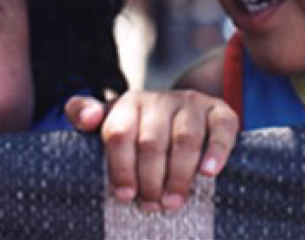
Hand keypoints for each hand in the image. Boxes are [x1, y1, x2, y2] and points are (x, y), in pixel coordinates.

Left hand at [66, 90, 238, 211]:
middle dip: (150, 179)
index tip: (125, 196)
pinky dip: (216, 152)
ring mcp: (191, 103)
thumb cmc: (139, 129)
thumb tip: (87, 118)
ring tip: (173, 201)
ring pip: (185, 138)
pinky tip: (209, 173)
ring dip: (179, 175)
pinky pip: (222, 129)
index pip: (119, 134)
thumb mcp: (109, 120)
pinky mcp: (219, 111)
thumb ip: (83, 113)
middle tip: (151, 204)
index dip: (120, 168)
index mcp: (130, 104)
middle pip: (151, 141)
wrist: (181, 114)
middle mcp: (160, 99)